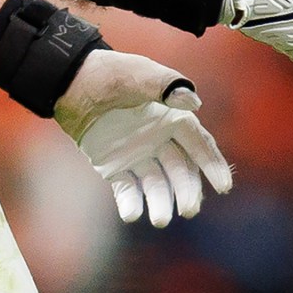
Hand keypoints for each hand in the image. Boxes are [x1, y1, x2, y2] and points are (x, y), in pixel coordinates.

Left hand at [53, 50, 232, 226]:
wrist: (69, 82)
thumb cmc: (109, 73)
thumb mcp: (139, 73)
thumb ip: (166, 86)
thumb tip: (194, 103)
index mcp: (171, 118)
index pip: (199, 144)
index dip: (212, 165)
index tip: (223, 187)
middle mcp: (159, 139)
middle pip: (180, 170)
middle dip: (187, 191)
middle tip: (188, 211)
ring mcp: (137, 154)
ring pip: (156, 183)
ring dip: (161, 202)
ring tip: (160, 220)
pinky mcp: (113, 166)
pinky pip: (126, 188)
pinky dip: (130, 202)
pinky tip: (132, 215)